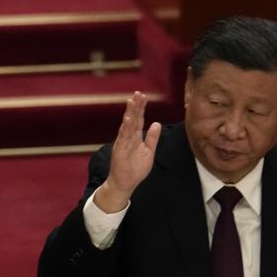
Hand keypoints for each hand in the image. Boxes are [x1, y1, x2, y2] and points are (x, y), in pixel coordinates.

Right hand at [93, 91, 160, 212]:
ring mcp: (123, 142)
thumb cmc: (135, 169)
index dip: (141, 108)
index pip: (139, 119)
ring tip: (132, 101)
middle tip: (138, 93)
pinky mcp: (120, 149)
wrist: (125, 183)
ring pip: (127, 124)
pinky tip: (128, 118)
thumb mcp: (149, 151)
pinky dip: (126, 127)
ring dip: (130, 112)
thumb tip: (156, 124)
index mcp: (136, 137)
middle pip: (133, 118)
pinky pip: (123, 136)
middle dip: (136, 106)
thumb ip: (152, 138)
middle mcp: (128, 137)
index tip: (143, 96)